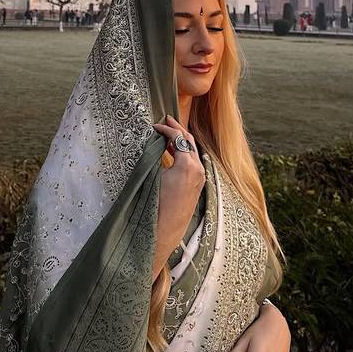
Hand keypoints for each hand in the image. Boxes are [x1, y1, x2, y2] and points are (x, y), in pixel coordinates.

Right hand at [151, 115, 204, 278]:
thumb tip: (156, 143)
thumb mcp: (153, 177)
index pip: (178, 139)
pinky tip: (173, 151)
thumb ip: (157, 157)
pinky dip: (184, 152)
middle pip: (189, 141)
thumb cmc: (155, 206)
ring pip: (192, 151)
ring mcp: (199, 178)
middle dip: (178, 129)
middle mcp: (197, 170)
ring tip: (169, 132)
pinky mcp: (197, 186)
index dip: (165, 129)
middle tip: (166, 119)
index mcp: (187, 165)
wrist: (164, 232)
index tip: (154, 125)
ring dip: (181, 140)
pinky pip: (192, 162)